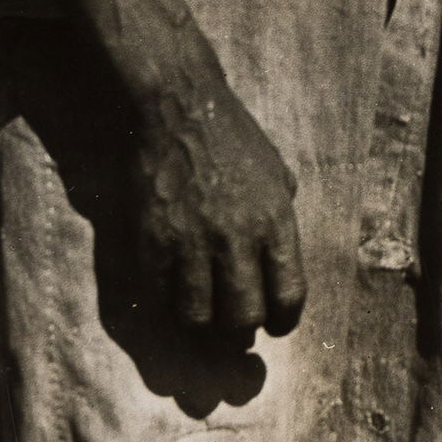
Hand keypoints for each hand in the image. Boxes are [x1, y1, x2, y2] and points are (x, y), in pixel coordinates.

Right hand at [72, 0, 306, 337]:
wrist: (177, 110)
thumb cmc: (232, 137)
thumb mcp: (276, 172)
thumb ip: (281, 217)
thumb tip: (278, 256)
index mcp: (275, 222)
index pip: (288, 296)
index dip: (283, 322)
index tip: (274, 326)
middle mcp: (236, 240)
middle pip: (242, 318)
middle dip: (241, 332)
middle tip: (235, 327)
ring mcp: (191, 244)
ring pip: (198, 319)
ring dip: (203, 325)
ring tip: (203, 315)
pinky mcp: (153, 243)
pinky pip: (161, 298)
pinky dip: (168, 306)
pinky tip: (173, 294)